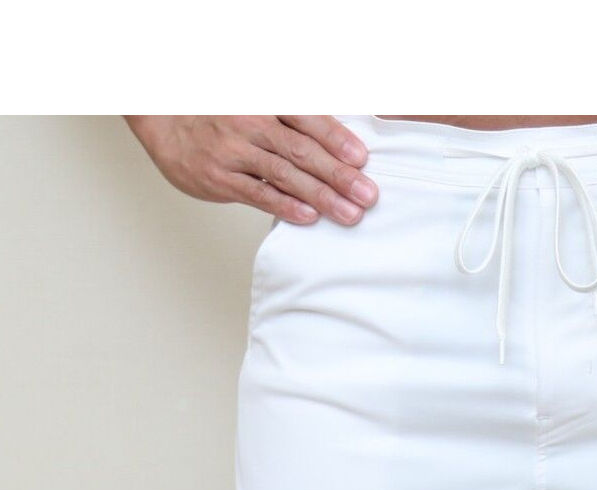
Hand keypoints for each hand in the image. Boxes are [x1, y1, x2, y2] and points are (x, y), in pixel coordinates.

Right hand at [124, 115, 377, 224]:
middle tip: (367, 194)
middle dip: (339, 175)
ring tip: (350, 213)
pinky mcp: (220, 178)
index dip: (336, 139)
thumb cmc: (222, 117)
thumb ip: (292, 120)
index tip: (362, 159)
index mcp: (265, 102)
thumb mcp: (256, 105)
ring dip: (321, 196)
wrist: (165, 123)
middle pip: (302, 150)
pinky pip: (259, 194)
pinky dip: (285, 206)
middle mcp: (250, 124)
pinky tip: (309, 217)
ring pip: (285, 175)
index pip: (308, 119)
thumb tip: (340, 143)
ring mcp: (234, 152)